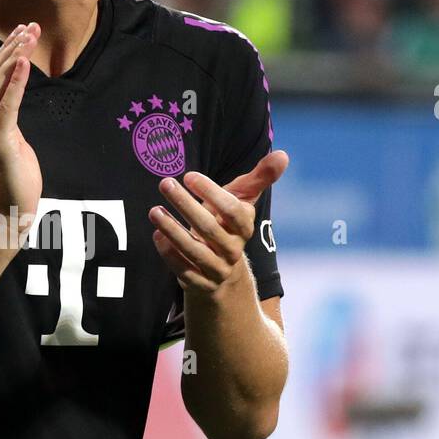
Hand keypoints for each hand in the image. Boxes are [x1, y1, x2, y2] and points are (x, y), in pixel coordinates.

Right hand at [0, 22, 43, 246]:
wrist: (8, 213)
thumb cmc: (15, 181)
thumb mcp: (14, 142)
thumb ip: (11, 121)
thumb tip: (15, 106)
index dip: (5, 52)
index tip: (21, 32)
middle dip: (11, 46)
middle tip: (29, 26)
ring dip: (14, 56)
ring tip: (28, 35)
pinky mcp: (0, 140)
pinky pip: (8, 105)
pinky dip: (16, 82)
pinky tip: (24, 63)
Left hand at [149, 150, 288, 294]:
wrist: (221, 272)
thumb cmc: (226, 225)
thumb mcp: (241, 201)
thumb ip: (260, 178)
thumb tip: (283, 155)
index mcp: (244, 228)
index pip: (233, 211)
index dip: (212, 193)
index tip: (189, 176)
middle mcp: (233, 250)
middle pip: (210, 229)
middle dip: (186, 205)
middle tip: (165, 184)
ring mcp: (217, 270)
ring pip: (195, 251)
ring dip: (172, 230)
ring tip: (154, 211)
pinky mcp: (199, 284)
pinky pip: (184, 271)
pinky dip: (169, 253)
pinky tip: (157, 234)